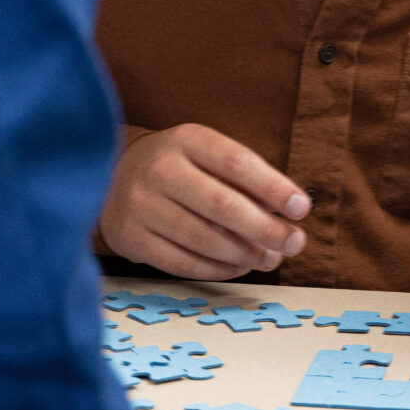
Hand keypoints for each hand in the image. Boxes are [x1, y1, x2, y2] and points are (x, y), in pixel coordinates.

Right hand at [101, 124, 309, 281]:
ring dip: (246, 254)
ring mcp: (141, 205)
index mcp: (186, 140)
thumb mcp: (204, 154)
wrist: (108, 175)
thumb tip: (290, 212)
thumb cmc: (176, 166)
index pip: (237, 162)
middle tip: (294, 243)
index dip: (274, 187)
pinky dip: (218, 269)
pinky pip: (183, 263)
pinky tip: (239, 267)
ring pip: (204, 239)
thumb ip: (243, 178)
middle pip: (223, 205)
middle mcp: (160, 169)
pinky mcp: (131, 238)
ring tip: (270, 258)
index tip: (301, 208)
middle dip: (266, 229)